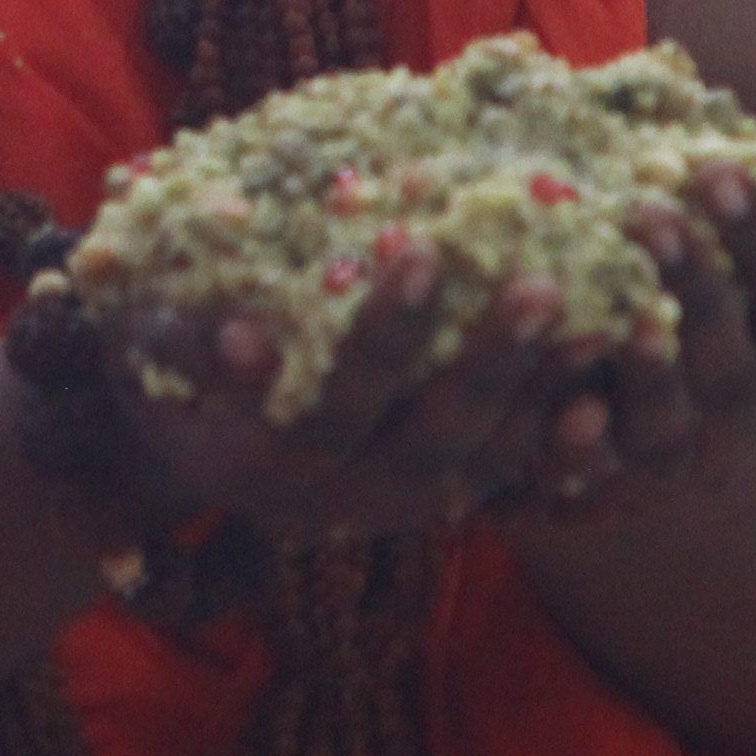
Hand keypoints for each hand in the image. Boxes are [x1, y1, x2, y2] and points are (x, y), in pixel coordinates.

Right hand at [109, 229, 611, 544]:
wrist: (176, 431)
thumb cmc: (155, 348)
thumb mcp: (147, 336)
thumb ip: (184, 337)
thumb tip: (239, 339)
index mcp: (256, 463)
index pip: (330, 409)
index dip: (378, 339)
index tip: (421, 247)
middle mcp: (329, 505)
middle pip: (424, 446)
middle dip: (487, 365)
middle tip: (545, 284)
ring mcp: (384, 509)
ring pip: (478, 467)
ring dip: (541, 398)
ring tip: (599, 320)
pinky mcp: (428, 499)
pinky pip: (504, 478)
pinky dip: (556, 439)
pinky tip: (607, 385)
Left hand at [525, 166, 755, 520]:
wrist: (629, 383)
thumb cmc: (704, 277)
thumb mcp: (752, 250)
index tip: (718, 168)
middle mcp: (747, 422)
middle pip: (735, 373)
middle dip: (699, 291)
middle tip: (650, 211)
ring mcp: (677, 463)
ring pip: (669, 433)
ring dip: (646, 373)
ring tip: (619, 310)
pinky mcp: (602, 487)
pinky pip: (592, 482)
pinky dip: (580, 450)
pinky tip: (568, 409)